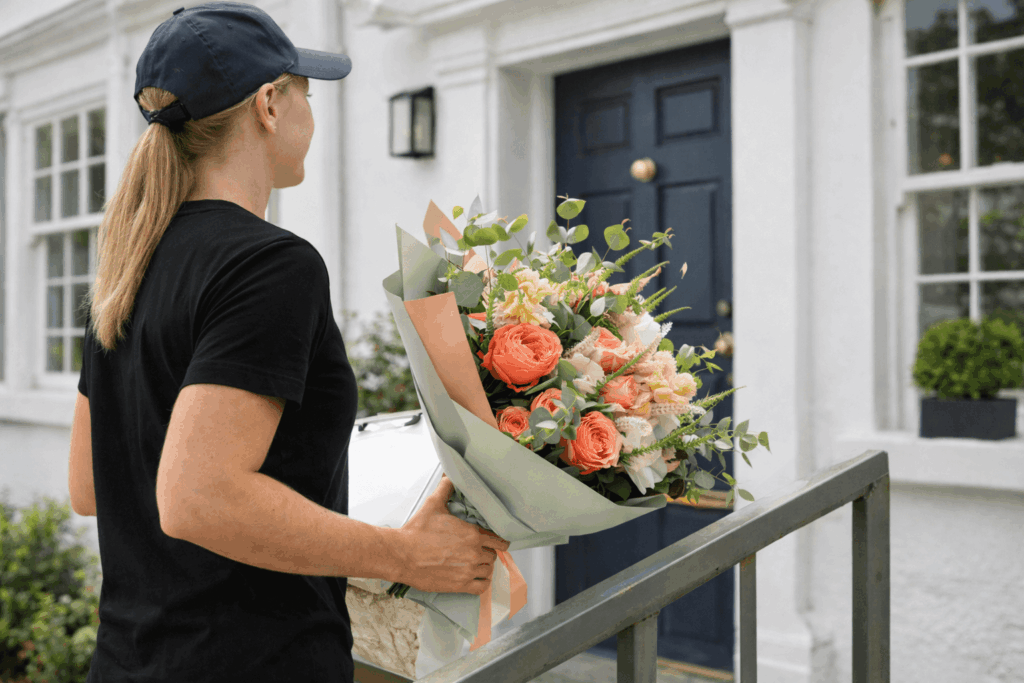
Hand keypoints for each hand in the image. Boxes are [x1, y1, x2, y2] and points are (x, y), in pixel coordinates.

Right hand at [395, 475, 510, 594]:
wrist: (401, 555)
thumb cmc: (416, 532)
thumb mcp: (433, 504)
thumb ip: (446, 488)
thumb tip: (450, 476)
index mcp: (472, 534)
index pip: (499, 540)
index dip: (498, 540)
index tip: (495, 541)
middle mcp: (474, 553)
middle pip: (493, 555)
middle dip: (487, 552)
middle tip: (478, 550)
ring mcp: (468, 571)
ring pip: (488, 570)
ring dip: (484, 566)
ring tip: (475, 563)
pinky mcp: (459, 585)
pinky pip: (482, 586)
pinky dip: (481, 582)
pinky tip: (475, 577)